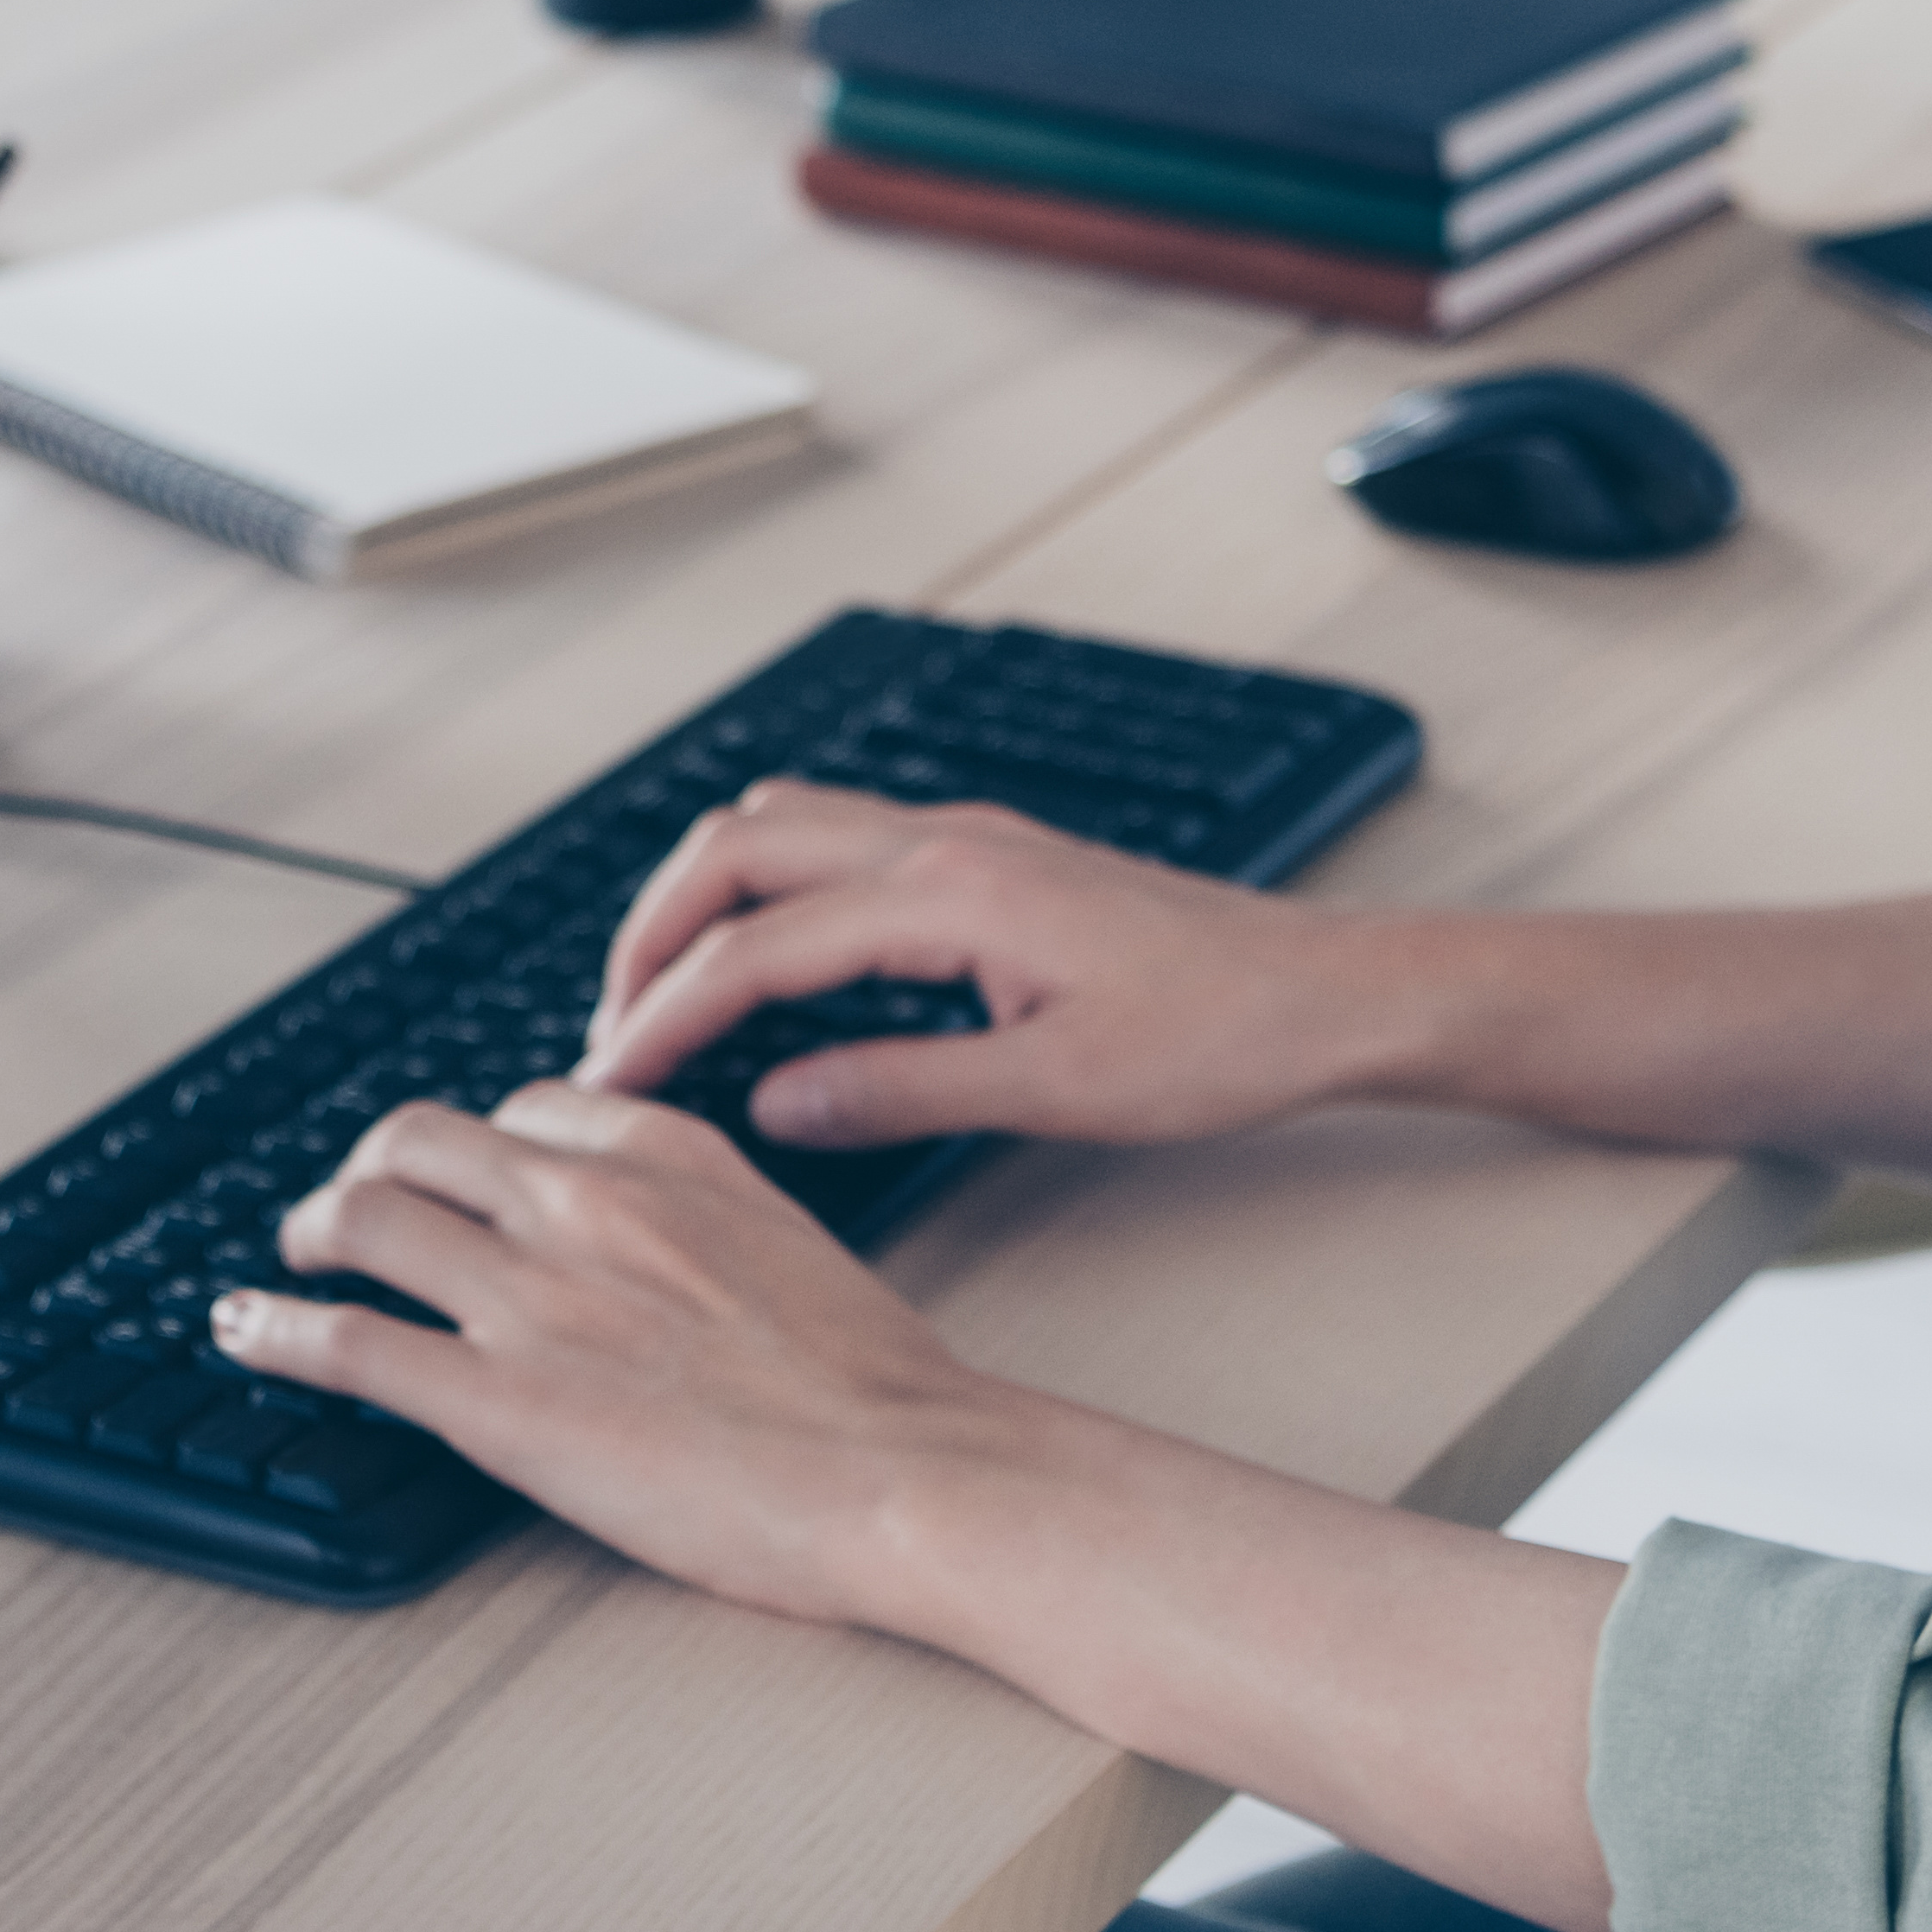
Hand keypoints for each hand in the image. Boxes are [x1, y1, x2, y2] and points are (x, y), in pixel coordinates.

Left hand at [219, 1084, 1045, 1625]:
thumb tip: (665, 1246)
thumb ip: (707, 1217)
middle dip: (370, 1167)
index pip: (527, 1108)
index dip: (477, 1143)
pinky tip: (247, 1330)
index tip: (460, 1172)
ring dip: (309, 1234)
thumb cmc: (877, 1387)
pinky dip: (275, 1329)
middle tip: (351, 1207)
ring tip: (292, 1259)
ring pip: (366, 1218)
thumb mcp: (792, 1244)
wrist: (905, 1469)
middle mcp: (584, 1201)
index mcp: (667, 1154)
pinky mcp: (495, 1398)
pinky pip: (349, 1342)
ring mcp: (532, 1295)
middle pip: (421, 1139)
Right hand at [581, 782, 1382, 1150]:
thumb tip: (773, 1105)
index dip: (664, 1016)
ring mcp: (967, 840)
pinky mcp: (989, 860)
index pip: (757, 947)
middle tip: (611, 1031)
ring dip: (707, 899)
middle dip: (653, 933)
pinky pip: (838, 845)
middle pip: (738, 847)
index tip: (607, 1081)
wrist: (1323, 992)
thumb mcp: (1055, 1091)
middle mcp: (946, 843)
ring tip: (666, 994)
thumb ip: (901, 1090)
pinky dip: (770, 893)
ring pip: (783, 826)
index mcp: (950, 894)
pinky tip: (770, 967)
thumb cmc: (1217, 1040)